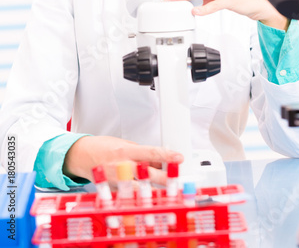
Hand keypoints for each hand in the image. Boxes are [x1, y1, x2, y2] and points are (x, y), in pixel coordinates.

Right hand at [63, 135, 182, 186]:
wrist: (80, 156)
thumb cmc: (102, 147)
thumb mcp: (123, 143)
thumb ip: (140, 152)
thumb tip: (156, 161)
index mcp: (126, 151)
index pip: (151, 153)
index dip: (167, 156)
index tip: (179, 158)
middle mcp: (122, 166)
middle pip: (148, 174)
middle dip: (165, 178)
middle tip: (177, 179)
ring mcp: (117, 180)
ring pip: (140, 187)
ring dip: (153, 188)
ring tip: (164, 188)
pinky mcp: (113, 190)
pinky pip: (130, 193)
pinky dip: (138, 192)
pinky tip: (144, 192)